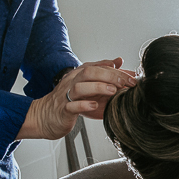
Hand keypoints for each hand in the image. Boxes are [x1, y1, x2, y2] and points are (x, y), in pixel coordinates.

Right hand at [18, 59, 134, 139]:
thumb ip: (104, 74)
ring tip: (112, 91)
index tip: (132, 77)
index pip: (99, 67)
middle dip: (110, 76)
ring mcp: (66, 95)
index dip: (117, 70)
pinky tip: (94, 106)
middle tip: (126, 83)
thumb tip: (120, 61)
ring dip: (98, 87)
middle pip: (90, 72)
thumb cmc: (71, 101)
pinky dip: (83, 105)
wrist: (46, 117)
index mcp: (79, 74)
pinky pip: (71, 106)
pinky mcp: (63, 110)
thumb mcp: (89, 86)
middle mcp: (72, 81)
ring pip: (80, 86)